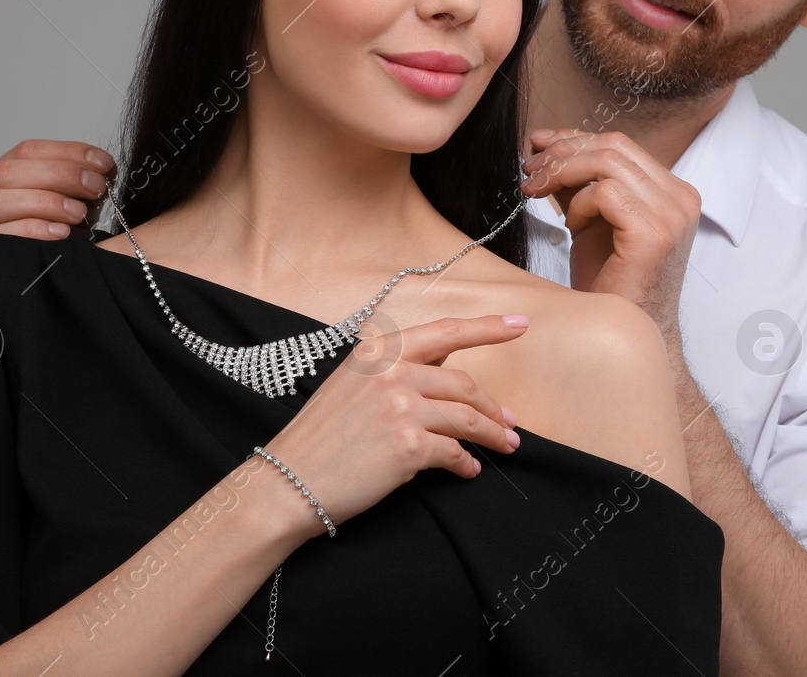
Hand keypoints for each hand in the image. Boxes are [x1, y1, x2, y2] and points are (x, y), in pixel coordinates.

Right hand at [0, 140, 115, 237]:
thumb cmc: (51, 236)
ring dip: (45, 203)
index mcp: (4, 175)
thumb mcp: (67, 202)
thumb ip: (78, 185)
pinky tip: (61, 233)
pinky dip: (32, 230)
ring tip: (79, 213)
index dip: (66, 152)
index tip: (101, 162)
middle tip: (95, 188)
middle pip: (9, 171)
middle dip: (60, 175)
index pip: (27, 151)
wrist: (20, 283)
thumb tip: (102, 168)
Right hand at [263, 314, 527, 536]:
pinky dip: (466, 464)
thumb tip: (445, 370)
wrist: (287, 482)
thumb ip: (395, 369)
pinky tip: (468, 471)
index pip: (445, 332)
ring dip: (492, 435)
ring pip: (467, 417)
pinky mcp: (408, 446)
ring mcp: (401, 408)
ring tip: (505, 446)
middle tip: (510, 423)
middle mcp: (392, 373)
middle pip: (464, 383)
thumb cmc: (320, 438)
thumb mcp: (351, 384)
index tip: (519, 326)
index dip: (487, 329)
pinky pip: (454, 452)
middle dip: (492, 406)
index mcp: (378, 352)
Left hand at [518, 128, 699, 342]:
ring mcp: (672, 215)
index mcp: (671, 192)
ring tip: (536, 191)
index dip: (574, 140)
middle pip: (613, 145)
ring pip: (607, 161)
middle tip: (529, 170)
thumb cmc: (610, 282)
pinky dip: (579, 203)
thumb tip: (545, 143)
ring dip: (562, 171)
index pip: (620, 145)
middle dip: (562, 152)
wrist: (628, 333)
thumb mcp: (590, 221)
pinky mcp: (654, 234)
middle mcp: (679, 198)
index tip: (539, 146)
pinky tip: (570, 224)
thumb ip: (577, 183)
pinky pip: (606, 193)